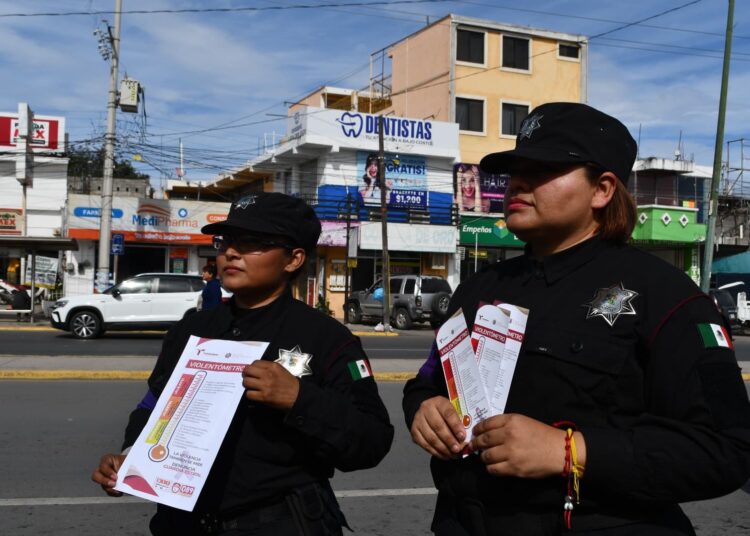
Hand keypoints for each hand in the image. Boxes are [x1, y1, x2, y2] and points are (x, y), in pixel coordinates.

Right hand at [91, 453, 125, 496]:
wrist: (131, 465)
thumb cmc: (127, 461)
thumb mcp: (127, 460)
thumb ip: (126, 466)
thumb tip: (128, 474)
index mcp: (107, 460)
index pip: (103, 466)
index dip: (108, 472)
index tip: (116, 477)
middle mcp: (103, 469)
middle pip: (95, 476)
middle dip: (104, 481)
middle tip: (113, 484)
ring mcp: (104, 478)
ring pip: (102, 485)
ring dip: (110, 489)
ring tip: (118, 490)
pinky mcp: (107, 485)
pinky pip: (108, 491)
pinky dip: (113, 493)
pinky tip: (119, 493)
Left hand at [242, 360, 299, 409]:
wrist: (297, 395)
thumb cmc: (289, 382)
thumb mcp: (280, 370)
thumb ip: (268, 367)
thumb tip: (256, 369)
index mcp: (272, 366)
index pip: (255, 363)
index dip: (251, 367)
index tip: (252, 371)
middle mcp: (267, 374)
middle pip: (248, 371)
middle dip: (246, 374)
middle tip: (247, 377)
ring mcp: (265, 386)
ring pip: (246, 382)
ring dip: (247, 384)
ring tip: (251, 386)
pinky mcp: (264, 396)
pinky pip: (249, 394)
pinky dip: (250, 394)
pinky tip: (254, 394)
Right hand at [410, 396, 466, 459]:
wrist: (426, 411)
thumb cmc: (443, 413)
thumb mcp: (452, 410)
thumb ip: (459, 421)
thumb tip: (464, 439)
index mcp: (438, 402)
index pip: (447, 413)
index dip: (455, 425)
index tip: (462, 436)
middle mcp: (426, 409)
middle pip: (438, 426)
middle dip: (449, 440)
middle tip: (458, 449)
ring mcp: (418, 421)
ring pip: (431, 437)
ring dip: (443, 449)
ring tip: (453, 455)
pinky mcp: (414, 432)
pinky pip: (425, 445)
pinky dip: (436, 452)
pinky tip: (445, 455)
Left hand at [471, 414, 585, 478]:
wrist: (560, 451)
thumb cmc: (542, 435)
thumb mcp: (524, 421)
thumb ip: (506, 424)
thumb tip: (487, 430)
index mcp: (512, 421)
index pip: (486, 424)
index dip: (477, 429)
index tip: (475, 433)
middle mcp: (509, 435)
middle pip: (483, 440)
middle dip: (476, 444)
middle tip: (473, 446)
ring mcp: (511, 452)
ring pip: (486, 456)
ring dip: (483, 457)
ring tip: (485, 457)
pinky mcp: (514, 468)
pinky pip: (493, 469)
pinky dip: (490, 468)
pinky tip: (493, 466)